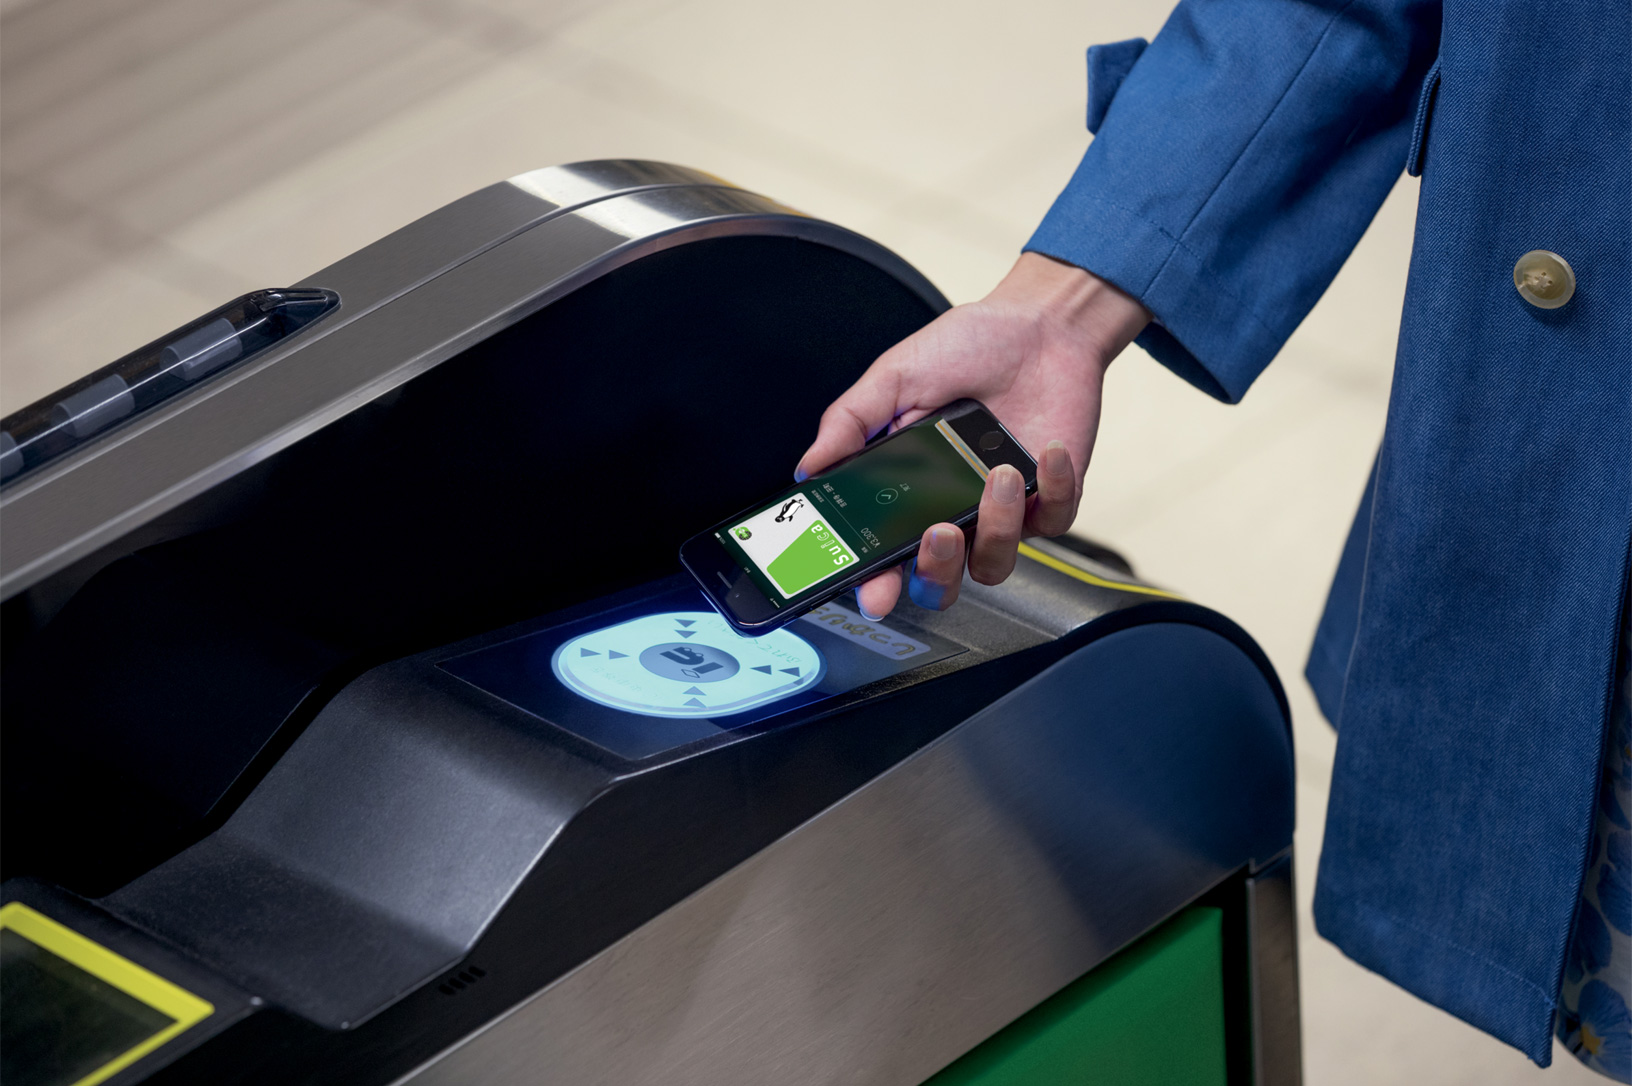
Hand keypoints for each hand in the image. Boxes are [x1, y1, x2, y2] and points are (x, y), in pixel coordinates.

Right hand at [795, 253, 1149, 618]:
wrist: (1038, 325)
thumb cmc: (967, 348)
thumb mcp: (894, 377)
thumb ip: (849, 422)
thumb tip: (808, 467)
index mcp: (907, 491)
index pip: (883, 555)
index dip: (875, 583)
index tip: (872, 590)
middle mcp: (951, 510)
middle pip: (938, 583)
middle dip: (935, 572)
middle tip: (935, 534)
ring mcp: (1001, 512)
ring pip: (994, 563)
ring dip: (996, 526)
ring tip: (998, 476)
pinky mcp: (1051, 500)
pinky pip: (1053, 521)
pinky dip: (1054, 490)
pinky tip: (1044, 453)